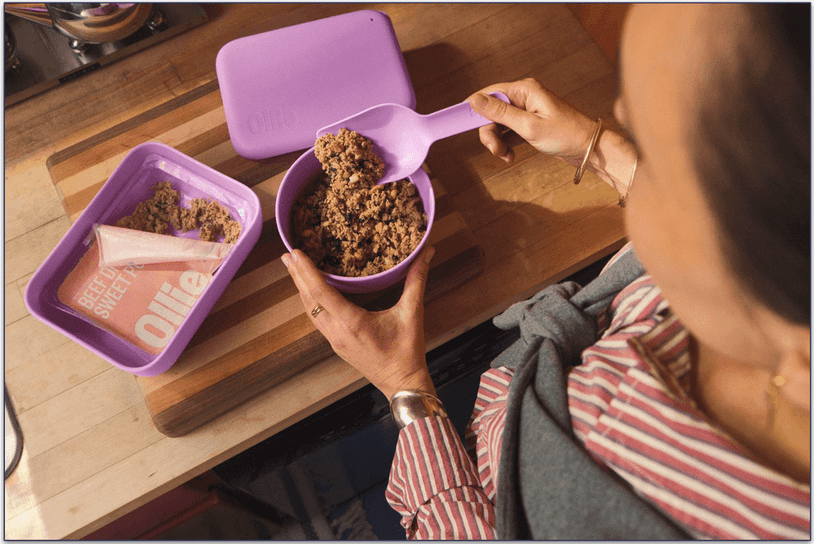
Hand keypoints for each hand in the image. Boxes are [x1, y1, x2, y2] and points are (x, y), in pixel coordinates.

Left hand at [282, 247, 435, 399]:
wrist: (402, 383)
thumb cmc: (407, 351)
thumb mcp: (412, 313)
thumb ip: (417, 281)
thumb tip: (427, 252)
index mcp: (352, 323)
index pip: (321, 293)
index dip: (306, 272)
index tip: (296, 253)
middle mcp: (337, 332)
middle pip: (309, 300)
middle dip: (296, 276)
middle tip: (287, 255)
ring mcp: (334, 340)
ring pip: (310, 311)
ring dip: (301, 289)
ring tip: (294, 269)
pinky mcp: (337, 344)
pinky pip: (317, 319)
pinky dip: (311, 302)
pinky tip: (311, 292)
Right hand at [468, 78, 595, 163]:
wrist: (588, 149)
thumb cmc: (565, 134)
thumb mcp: (528, 126)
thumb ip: (500, 113)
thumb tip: (475, 99)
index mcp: (524, 90)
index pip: (489, 93)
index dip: (473, 108)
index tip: (458, 121)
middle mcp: (524, 97)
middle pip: (491, 112)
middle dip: (490, 133)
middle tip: (495, 150)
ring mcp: (526, 111)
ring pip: (498, 125)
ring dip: (498, 142)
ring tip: (506, 156)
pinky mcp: (529, 125)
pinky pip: (508, 133)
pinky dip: (506, 145)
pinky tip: (511, 156)